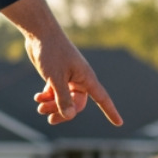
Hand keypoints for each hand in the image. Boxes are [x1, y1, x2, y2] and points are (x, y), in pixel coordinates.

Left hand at [0, 0, 122, 126]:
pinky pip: (55, 93)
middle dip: (63, 112)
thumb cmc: (51, 52)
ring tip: (39, 107)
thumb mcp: (56, 78)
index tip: (119, 124)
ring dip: (52, 106)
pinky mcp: (57, 75)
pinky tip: (38, 98)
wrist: (40, 33)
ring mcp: (68, 77)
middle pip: (77, 104)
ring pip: (64, 99)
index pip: (102, 99)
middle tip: (48, 119)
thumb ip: (62, 98)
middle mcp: (79, 79)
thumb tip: (70, 116)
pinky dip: (47, 97)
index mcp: (86, 78)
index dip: (111, 112)